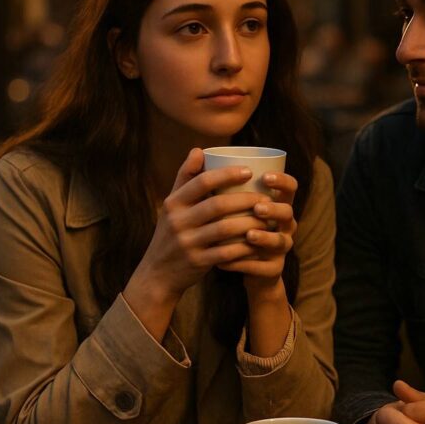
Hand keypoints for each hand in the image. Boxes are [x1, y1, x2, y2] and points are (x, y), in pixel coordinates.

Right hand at [130, 148, 279, 304]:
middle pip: (217, 205)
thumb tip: (199, 150)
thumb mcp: (171, 206)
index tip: (249, 171)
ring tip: (267, 219)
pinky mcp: (197, 262)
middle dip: (245, 199)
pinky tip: (258, 241)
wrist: (157, 274)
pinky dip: (244, 246)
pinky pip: (226, 252)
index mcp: (173, 203)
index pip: (202, 181)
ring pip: (225, 228)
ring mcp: (187, 243)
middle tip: (266, 198)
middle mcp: (178, 221)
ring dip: (249, 223)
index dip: (227, 174)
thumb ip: (185, 178)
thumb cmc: (171, 234)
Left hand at [217, 170, 297, 296]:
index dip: (282, 181)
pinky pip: (263, 267)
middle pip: (288, 213)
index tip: (265, 177)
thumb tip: (197, 151)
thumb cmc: (231, 227)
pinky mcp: (272, 269)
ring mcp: (280, 248)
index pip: (290, 187)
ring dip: (264, 238)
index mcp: (275, 204)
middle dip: (274, 209)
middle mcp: (282, 224)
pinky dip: (245, 264)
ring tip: (248, 235)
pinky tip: (227, 262)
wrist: (241, 266)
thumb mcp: (225, 204)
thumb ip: (213, 180)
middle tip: (257, 207)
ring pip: (280, 241)